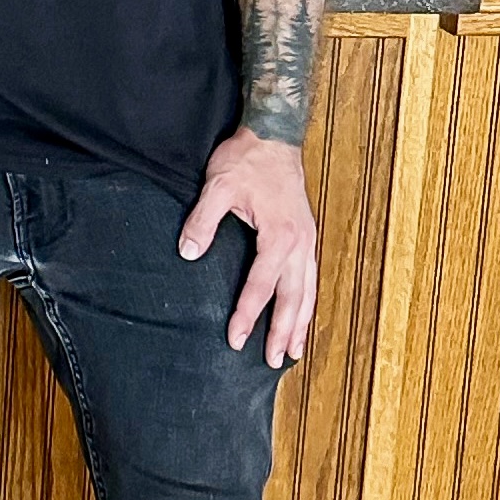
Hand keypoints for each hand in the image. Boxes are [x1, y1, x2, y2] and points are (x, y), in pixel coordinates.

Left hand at [179, 127, 316, 368]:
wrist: (274, 136)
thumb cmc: (246, 160)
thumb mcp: (217, 186)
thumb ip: (202, 221)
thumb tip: (188, 253)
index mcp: (280, 237)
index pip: (261, 286)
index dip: (247, 315)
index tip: (234, 339)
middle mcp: (300, 244)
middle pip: (293, 298)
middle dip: (283, 332)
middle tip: (274, 362)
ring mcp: (308, 242)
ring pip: (308, 292)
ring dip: (300, 323)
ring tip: (293, 353)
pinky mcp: (306, 238)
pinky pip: (310, 279)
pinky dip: (306, 303)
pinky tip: (301, 318)